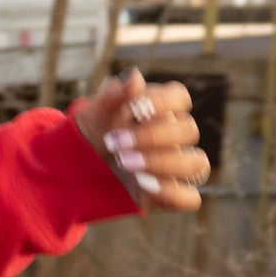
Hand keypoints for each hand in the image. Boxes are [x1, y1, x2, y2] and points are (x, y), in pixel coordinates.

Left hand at [74, 68, 208, 211]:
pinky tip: (142, 184)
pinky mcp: (170, 194)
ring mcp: (176, 165)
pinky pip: (190, 198)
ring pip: (196, 164)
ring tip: (123, 162)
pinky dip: (171, 193)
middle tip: (113, 142)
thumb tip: (134, 78)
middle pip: (189, 131)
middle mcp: (176, 136)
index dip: (162, 102)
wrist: (78, 166)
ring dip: (161, 163)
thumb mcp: (95, 113)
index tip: (133, 108)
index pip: (180, 98)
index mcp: (163, 109)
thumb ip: (113, 95)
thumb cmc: (95, 132)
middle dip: (151, 136)